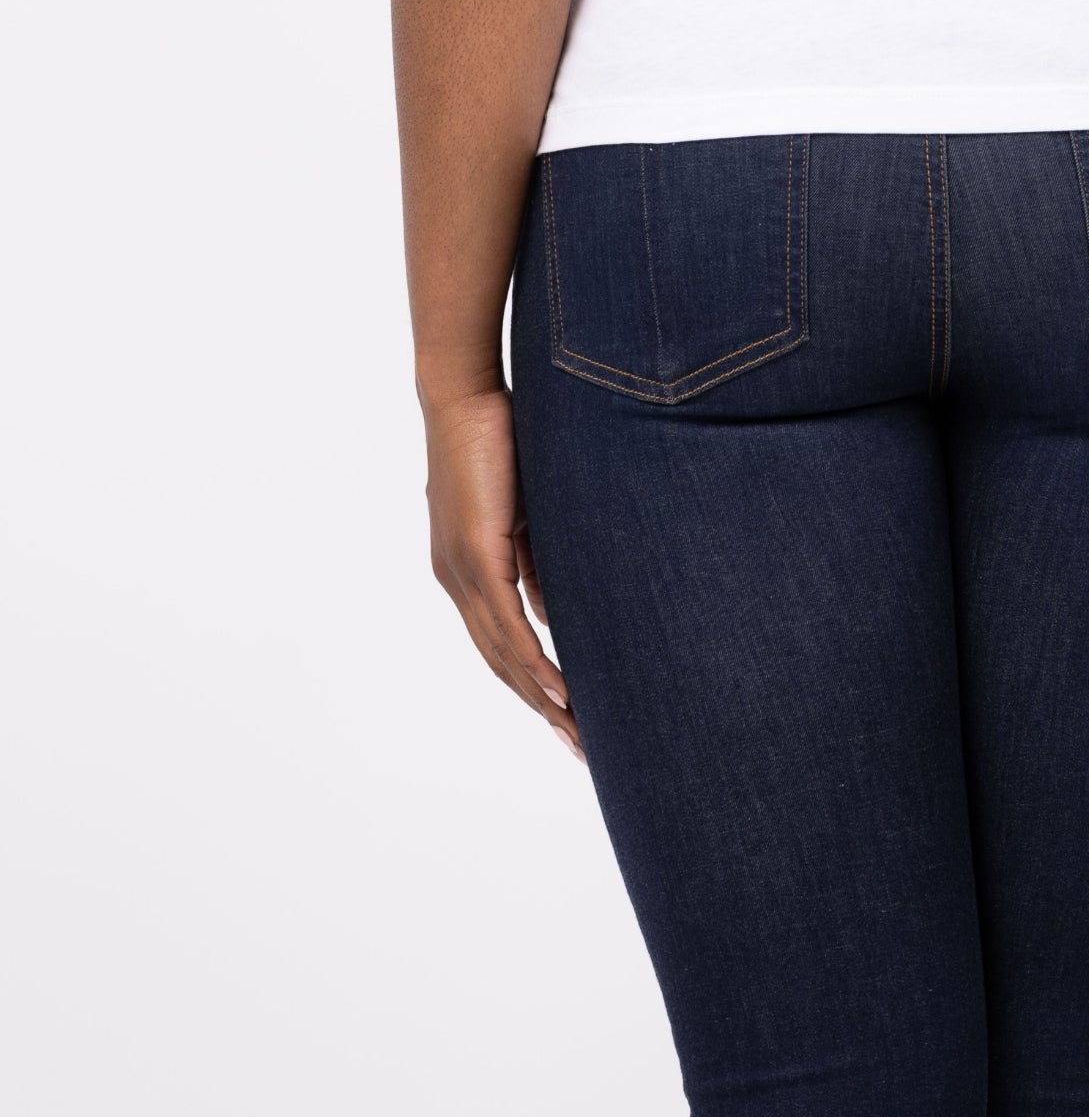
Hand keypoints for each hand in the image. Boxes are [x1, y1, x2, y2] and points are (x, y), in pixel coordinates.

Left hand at [422, 386, 582, 757]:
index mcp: (464, 571)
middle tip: (579, 747)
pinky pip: (507, 625)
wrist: (464, 393)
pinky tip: (559, 692)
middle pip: (500, 663)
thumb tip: (556, 606)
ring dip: (542, 698)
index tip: (566, 719)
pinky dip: (535, 662)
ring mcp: (462, 572)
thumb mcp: (524, 511)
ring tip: (578, 732)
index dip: (530, 685)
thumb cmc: (496, 437)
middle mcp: (456, 581)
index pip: (499, 644)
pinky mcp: (477, 555)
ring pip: (504, 654)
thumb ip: (536, 559)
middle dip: (541, 709)